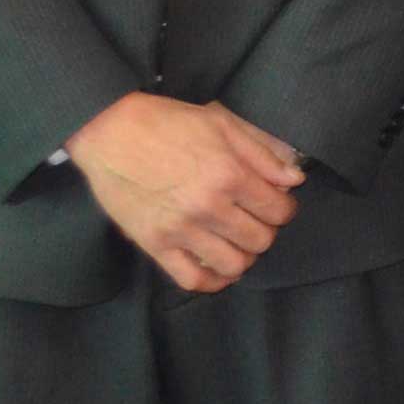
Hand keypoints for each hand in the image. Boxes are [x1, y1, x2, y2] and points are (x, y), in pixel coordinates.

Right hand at [66, 92, 302, 291]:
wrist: (108, 132)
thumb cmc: (165, 123)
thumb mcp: (220, 125)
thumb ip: (262, 154)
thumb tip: (295, 179)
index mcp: (228, 175)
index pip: (278, 211)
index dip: (284, 208)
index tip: (275, 203)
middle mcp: (207, 207)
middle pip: (260, 240)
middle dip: (265, 230)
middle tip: (254, 219)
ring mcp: (180, 230)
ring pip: (233, 264)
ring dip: (243, 255)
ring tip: (236, 240)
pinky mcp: (154, 244)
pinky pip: (192, 280)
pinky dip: (212, 280)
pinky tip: (217, 267)